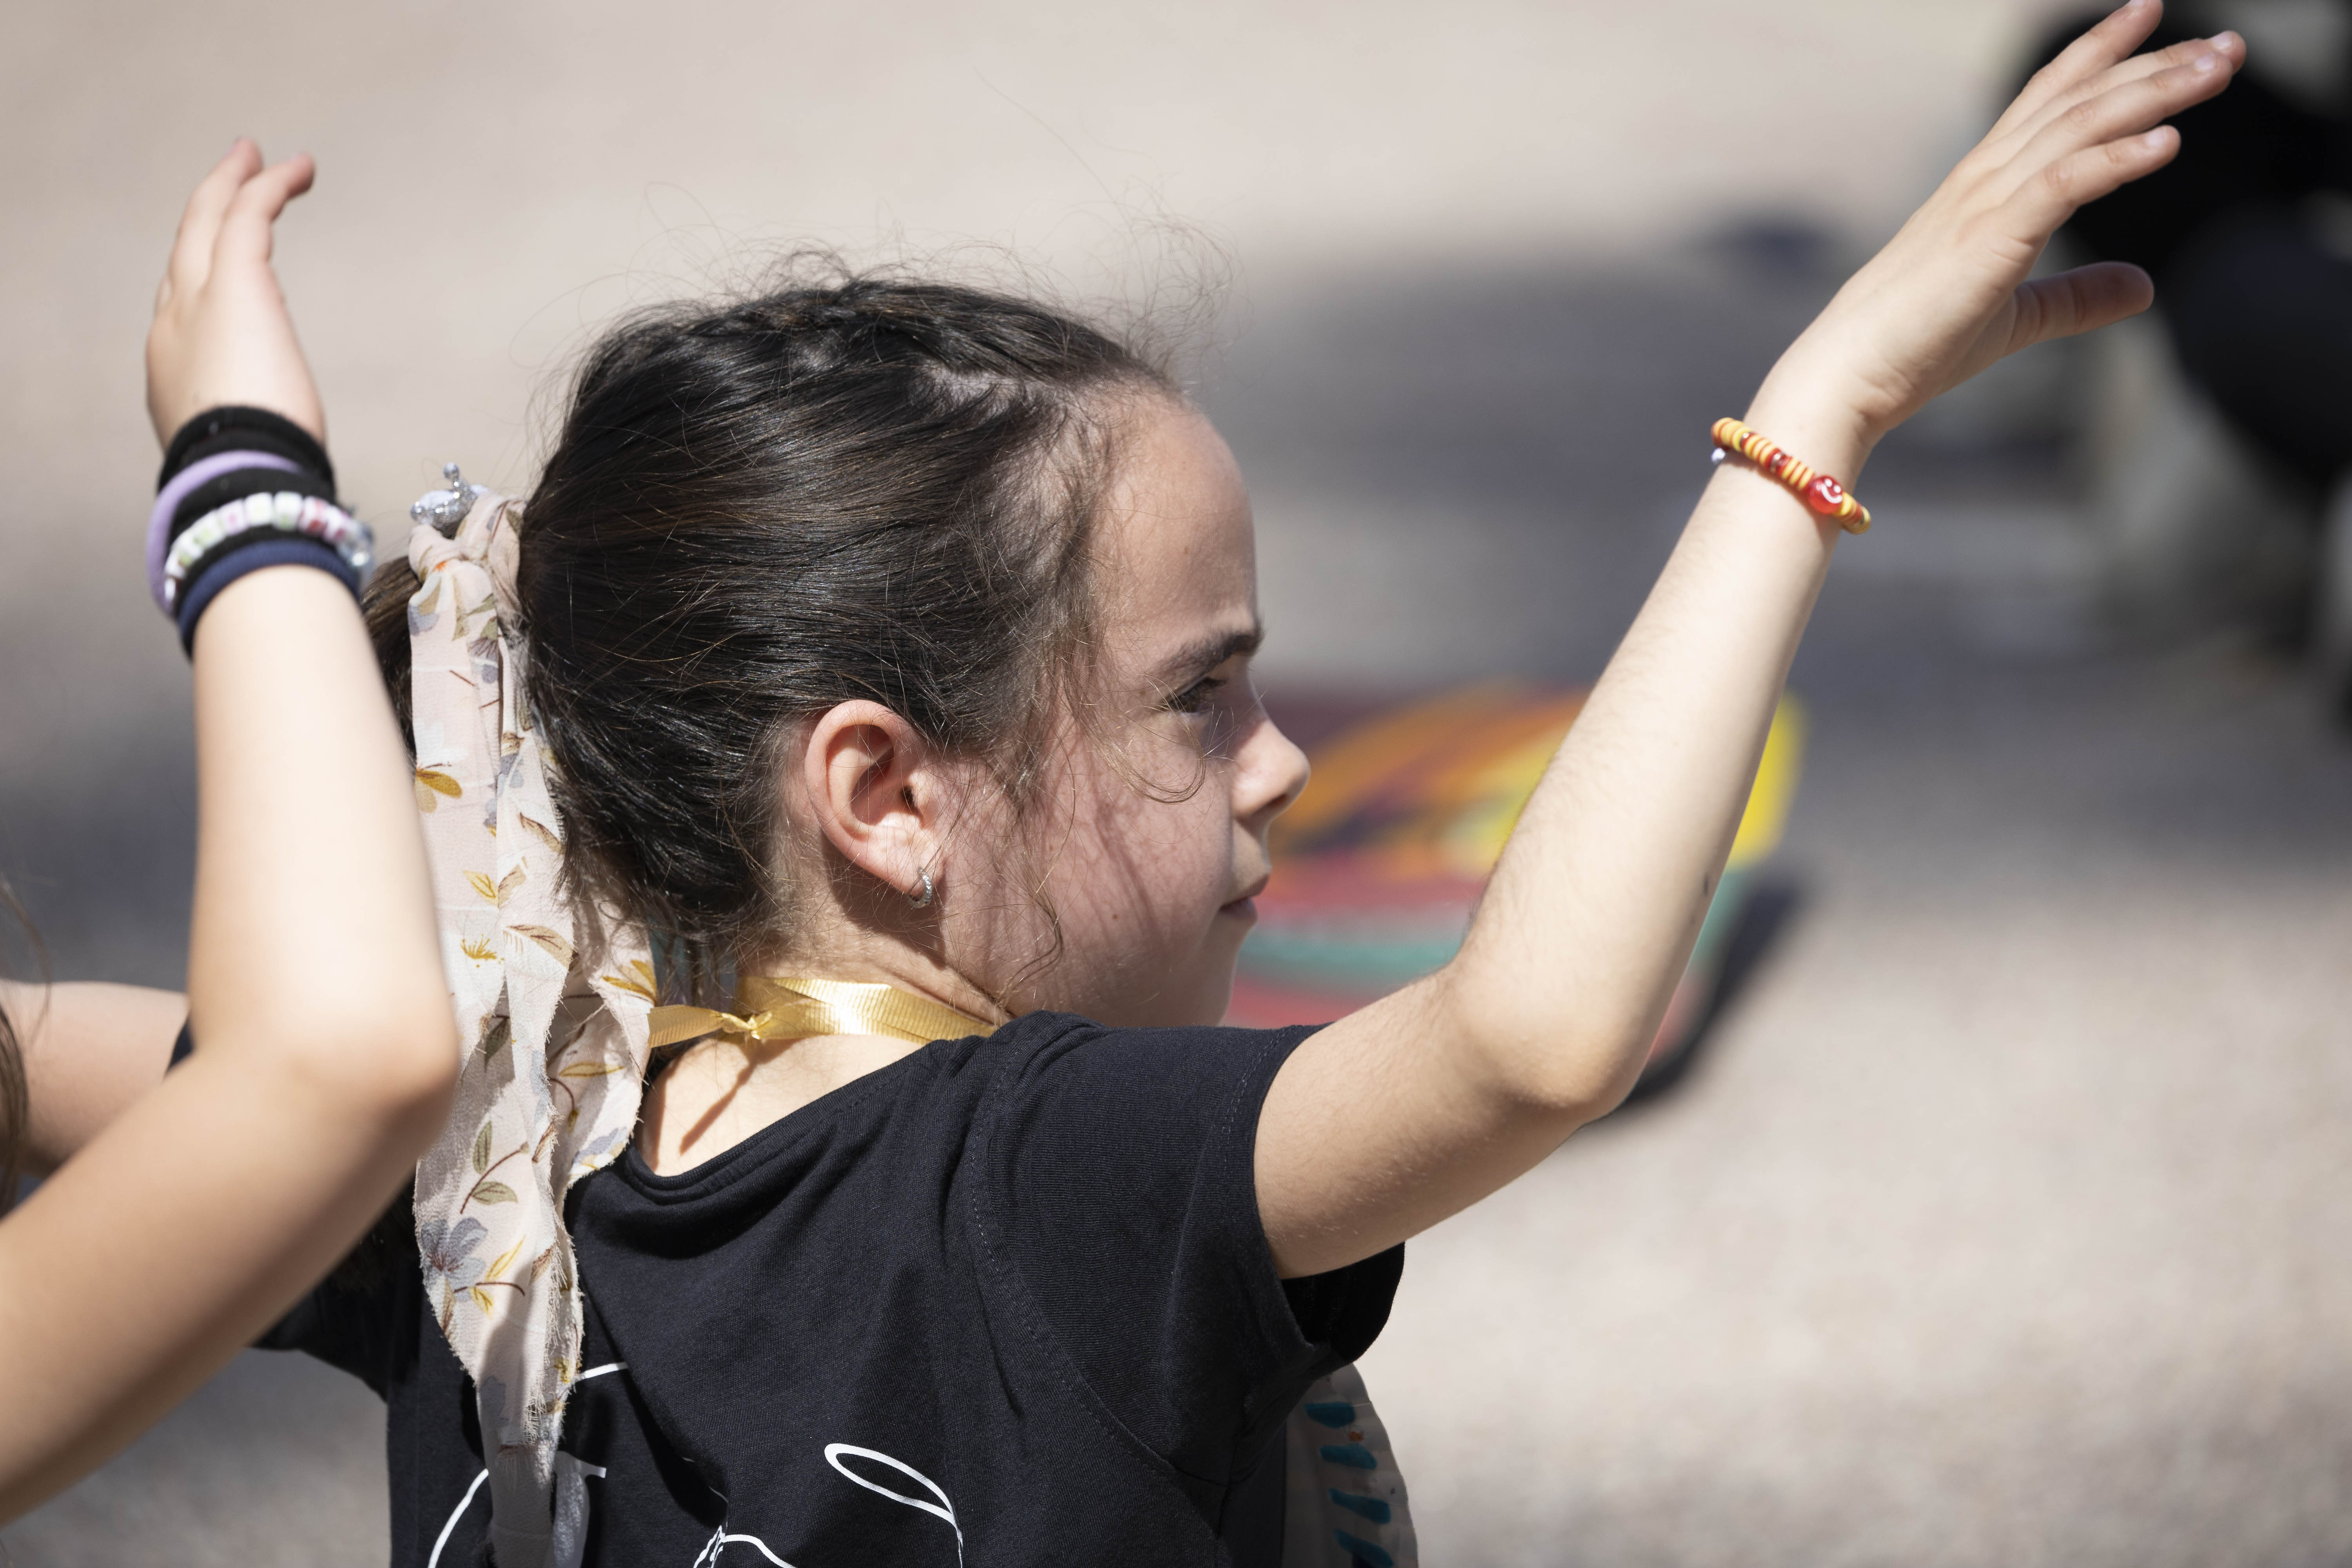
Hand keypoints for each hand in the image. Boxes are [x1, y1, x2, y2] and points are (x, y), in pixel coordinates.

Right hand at [145, 140, 324, 447]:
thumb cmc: (250, 472)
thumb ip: (250, 426)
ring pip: (208, 222)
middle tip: (233, 175)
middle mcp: (175, 325)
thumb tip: (274, 439)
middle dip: (207, 210)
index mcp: (174, 366)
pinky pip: (248, 217)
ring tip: (260, 159)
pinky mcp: (236, 284)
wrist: (237, 477)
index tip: (231, 258)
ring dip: (236, 187)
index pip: (185, 304)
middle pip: (185, 249)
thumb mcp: (241, 443)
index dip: (203, 274)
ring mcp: (198, 300)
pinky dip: (269, 188)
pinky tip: (297, 170)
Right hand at [1755, 0, 2241, 465]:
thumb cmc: (1914, 348)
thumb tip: (2145, 285)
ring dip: (2153, 92)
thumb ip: (2077, 296)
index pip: (2049, 99)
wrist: (1847, 375)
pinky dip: (2116, 157)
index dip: (2101, 54)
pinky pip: (2062, 183)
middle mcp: (1984, 178)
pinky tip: (2168, 141)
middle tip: (2227, 45)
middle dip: (2154, 63)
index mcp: (1982, 188)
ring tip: (2215, 70)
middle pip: (2078, 98)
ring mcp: (1983, 203)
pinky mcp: (1989, 239)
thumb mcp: (2015, 318)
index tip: (2153, 17)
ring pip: (2079, 126)